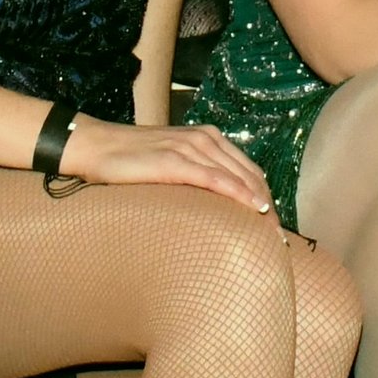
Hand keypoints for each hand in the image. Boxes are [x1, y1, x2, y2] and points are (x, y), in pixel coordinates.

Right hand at [62, 116, 274, 214]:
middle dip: (269, 207)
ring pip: (239, 177)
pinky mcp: (175, 160)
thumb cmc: (132, 162)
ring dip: (260, 204)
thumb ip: (197, 176)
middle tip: (279, 239)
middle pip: (251, 175)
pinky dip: (238, 193)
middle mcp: (206, 139)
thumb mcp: (173, 164)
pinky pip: (215, 178)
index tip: (275, 226)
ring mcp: (191, 147)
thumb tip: (217, 207)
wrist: (98, 147)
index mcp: (209, 138)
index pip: (250, 170)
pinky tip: (253, 209)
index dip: (267, 197)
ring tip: (272, 233)